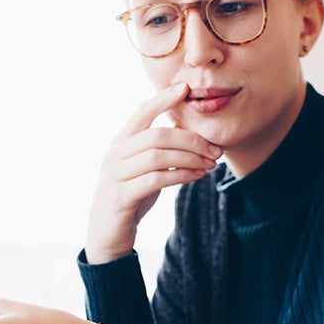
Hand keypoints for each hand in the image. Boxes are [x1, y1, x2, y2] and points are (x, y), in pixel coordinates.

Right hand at [84, 83, 222, 263]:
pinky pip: (156, 179)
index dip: (163, 99)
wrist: (108, 235)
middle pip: (157, 136)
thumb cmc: (131, 197)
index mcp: (120, 143)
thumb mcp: (144, 169)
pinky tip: (198, 175)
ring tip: (211, 164)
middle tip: (215, 149)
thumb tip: (188, 132)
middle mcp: (115, 154)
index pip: (142, 112)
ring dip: (190, 158)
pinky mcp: (121, 195)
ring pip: (158, 156)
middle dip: (190, 140)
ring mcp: (115, 175)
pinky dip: (181, 175)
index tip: (186, 88)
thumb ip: (158, 151)